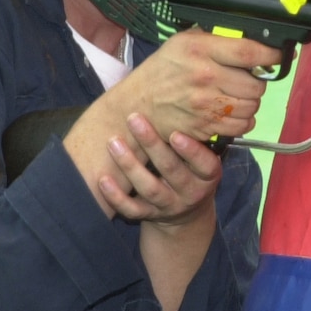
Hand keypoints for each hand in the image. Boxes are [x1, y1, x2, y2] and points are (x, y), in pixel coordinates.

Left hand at [98, 112, 220, 226]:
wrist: (187, 213)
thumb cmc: (192, 171)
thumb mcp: (202, 159)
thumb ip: (195, 136)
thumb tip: (179, 94)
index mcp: (208, 176)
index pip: (204, 164)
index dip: (190, 151)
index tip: (174, 133)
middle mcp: (191, 193)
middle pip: (172, 171)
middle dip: (152, 145)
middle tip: (134, 119)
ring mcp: (169, 206)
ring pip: (149, 189)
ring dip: (130, 165)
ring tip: (113, 142)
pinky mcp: (149, 216)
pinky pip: (132, 209)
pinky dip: (116, 196)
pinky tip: (103, 179)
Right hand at [107, 27, 281, 142]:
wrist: (137, 105)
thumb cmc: (162, 71)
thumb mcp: (183, 42)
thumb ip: (216, 40)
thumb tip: (252, 40)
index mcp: (200, 49)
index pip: (249, 52)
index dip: (271, 55)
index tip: (280, 56)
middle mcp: (205, 76)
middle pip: (256, 84)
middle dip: (257, 83)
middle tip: (246, 80)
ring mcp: (206, 104)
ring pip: (251, 107)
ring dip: (249, 103)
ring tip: (236, 97)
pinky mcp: (205, 126)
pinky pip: (241, 126)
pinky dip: (242, 121)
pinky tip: (230, 113)